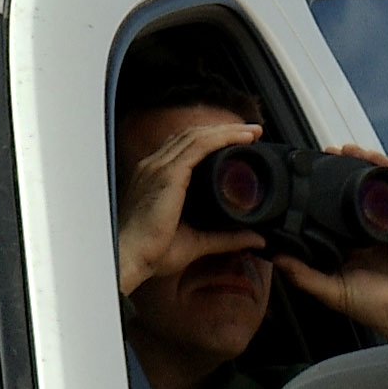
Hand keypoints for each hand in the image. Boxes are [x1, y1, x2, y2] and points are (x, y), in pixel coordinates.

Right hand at [117, 122, 266, 294]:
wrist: (131, 258)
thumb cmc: (152, 252)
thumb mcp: (199, 242)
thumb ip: (228, 238)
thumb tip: (256, 239)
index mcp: (157, 177)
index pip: (186, 147)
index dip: (213, 140)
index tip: (241, 142)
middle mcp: (155, 166)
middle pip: (193, 136)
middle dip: (225, 130)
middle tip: (253, 132)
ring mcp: (158, 167)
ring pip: (198, 136)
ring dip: (227, 131)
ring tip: (252, 132)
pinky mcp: (167, 174)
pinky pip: (198, 146)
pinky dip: (222, 139)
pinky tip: (240, 139)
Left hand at [273, 143, 387, 340]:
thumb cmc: (373, 306)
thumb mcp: (329, 290)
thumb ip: (301, 274)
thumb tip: (274, 255)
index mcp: (348, 244)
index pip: (330, 209)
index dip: (319, 191)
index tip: (304, 176)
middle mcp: (366, 229)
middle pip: (351, 190)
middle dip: (339, 169)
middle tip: (323, 155)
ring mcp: (387, 222)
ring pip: (373, 184)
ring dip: (361, 163)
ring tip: (346, 149)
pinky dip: (386, 169)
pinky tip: (373, 158)